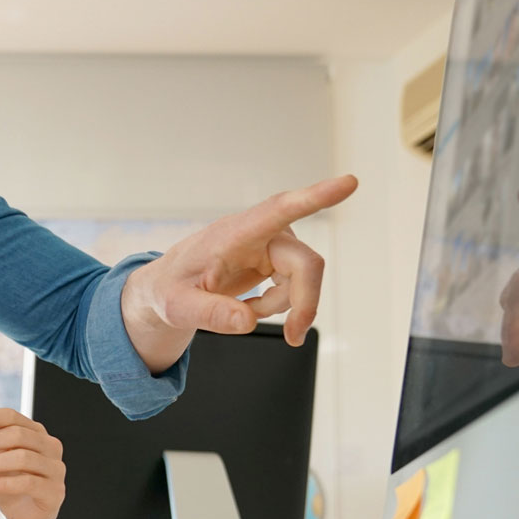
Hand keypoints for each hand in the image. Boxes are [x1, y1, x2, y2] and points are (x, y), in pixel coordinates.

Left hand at [122, 175, 357, 368]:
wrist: (170, 287)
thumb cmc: (170, 289)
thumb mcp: (176, 307)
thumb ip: (209, 313)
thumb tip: (246, 322)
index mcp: (234, 233)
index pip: (279, 210)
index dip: (314, 198)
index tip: (348, 182)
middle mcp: (259, 232)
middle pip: (305, 263)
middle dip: (303, 302)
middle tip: (293, 336)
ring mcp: (272, 242)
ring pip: (304, 277)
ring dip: (283, 305)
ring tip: (244, 311)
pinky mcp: (278, 256)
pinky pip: (298, 284)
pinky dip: (281, 303)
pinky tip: (253, 305)